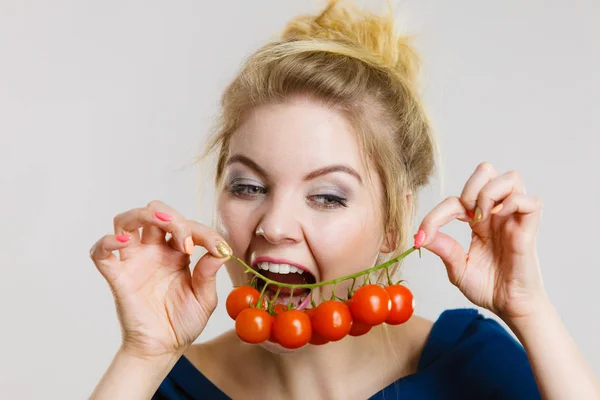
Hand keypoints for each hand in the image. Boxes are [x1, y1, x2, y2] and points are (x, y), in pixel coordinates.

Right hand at [89, 200, 230, 358]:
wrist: (163, 349)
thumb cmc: (182, 323)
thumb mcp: (205, 299)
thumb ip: (209, 274)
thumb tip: (220, 251)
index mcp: (176, 253)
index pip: (188, 227)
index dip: (205, 233)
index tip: (220, 249)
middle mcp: (154, 251)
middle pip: (153, 212)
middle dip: (172, 216)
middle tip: (187, 240)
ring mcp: (134, 261)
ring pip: (126, 221)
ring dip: (144, 215)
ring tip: (164, 226)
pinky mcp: (118, 277)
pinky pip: (101, 253)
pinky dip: (107, 241)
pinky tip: (122, 241)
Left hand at [415, 162, 545, 319]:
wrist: (509, 308)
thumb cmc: (488, 288)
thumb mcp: (457, 269)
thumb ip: (443, 249)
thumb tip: (422, 236)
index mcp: (478, 222)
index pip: (456, 199)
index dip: (435, 215)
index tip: (422, 238)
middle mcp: (496, 214)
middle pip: (486, 171)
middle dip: (469, 188)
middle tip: (466, 216)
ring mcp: (513, 219)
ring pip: (510, 178)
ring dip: (489, 193)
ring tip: (482, 218)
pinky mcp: (529, 229)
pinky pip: (530, 201)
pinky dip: (513, 203)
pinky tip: (499, 220)